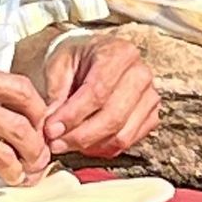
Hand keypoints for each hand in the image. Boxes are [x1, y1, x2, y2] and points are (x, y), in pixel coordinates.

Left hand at [38, 31, 160, 160]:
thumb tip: (52, 129)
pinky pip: (127, 142)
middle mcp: (140, 74)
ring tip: (64, 143)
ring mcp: (150, 97)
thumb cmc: (73, 60)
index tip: (50, 130)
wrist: (89, 58)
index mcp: (119, 53)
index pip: (98, 91)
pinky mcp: (151, 117)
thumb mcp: (57, 67)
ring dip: (89, 146)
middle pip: (113, 117)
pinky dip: (102, 148)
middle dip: (80, 136)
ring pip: (122, 135)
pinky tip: (82, 143)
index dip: (73, 115)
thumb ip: (55, 96)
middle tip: (54, 143)